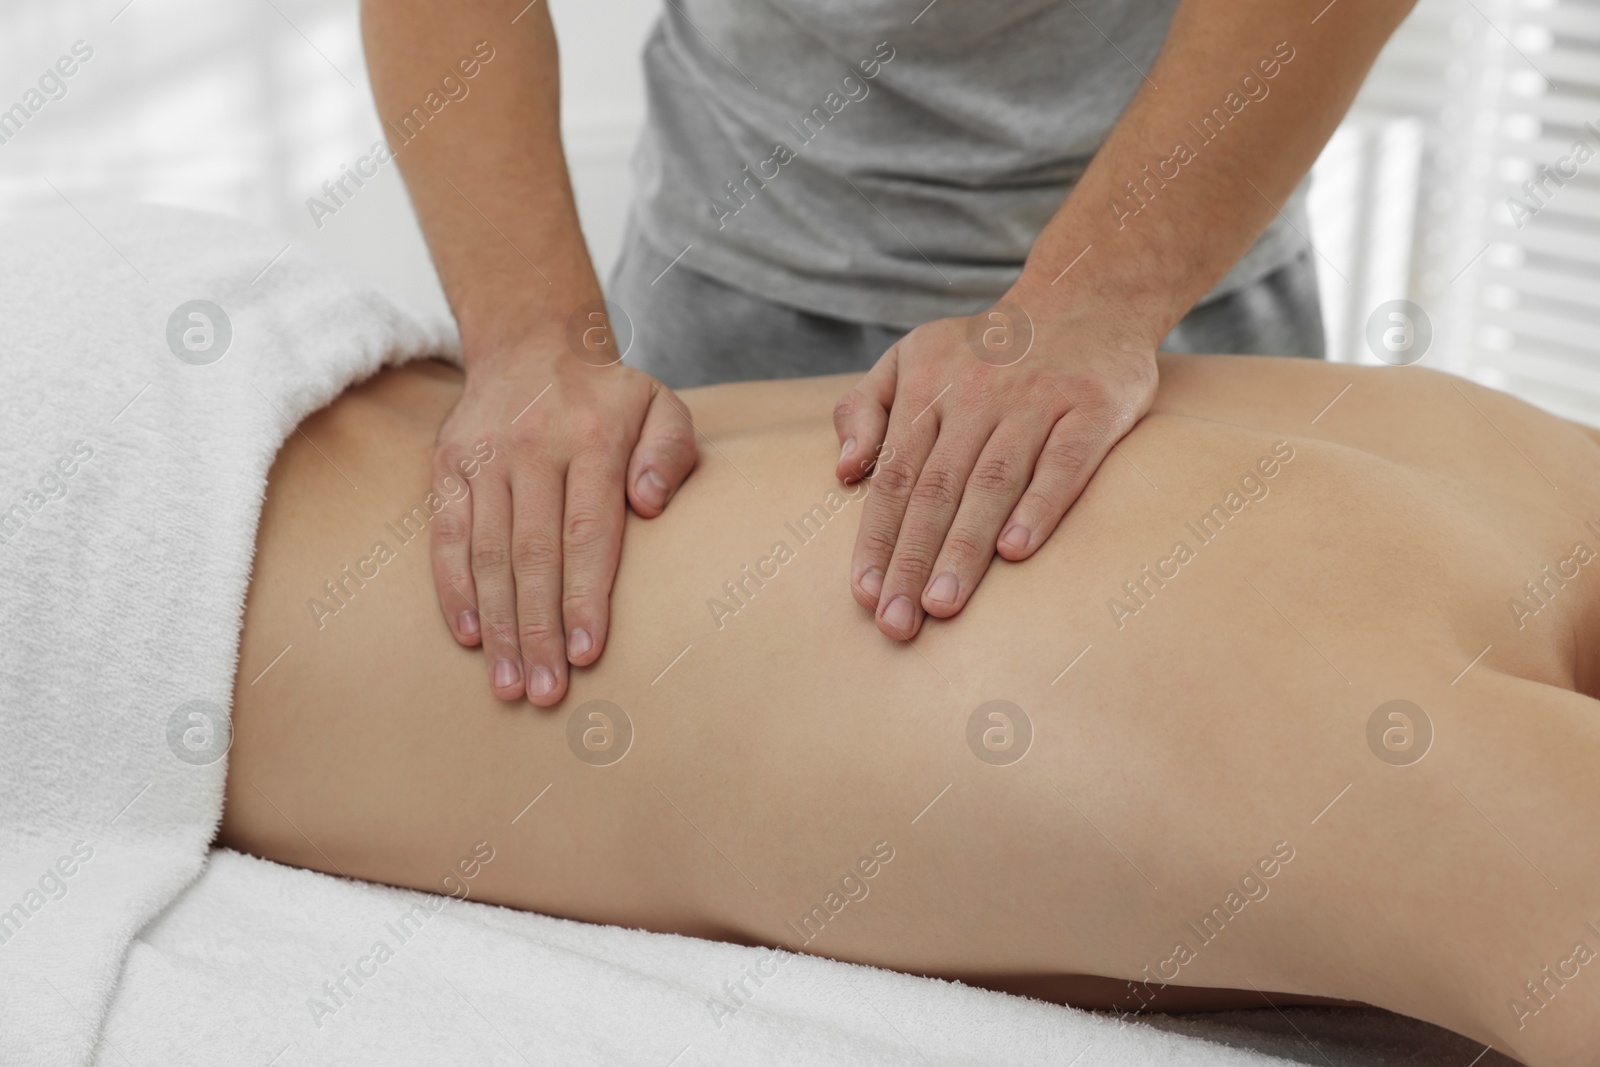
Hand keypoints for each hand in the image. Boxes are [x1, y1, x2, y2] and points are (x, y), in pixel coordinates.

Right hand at [431, 329, 696, 704]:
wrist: (533, 340)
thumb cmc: (610, 397)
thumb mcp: (662, 406)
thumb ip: (670, 453)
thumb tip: (649, 504)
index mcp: (593, 438)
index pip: (587, 532)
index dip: (585, 598)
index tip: (586, 654)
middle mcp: (533, 447)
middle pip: (534, 554)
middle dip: (538, 630)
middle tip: (544, 692)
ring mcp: (484, 455)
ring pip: (487, 553)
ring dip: (497, 624)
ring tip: (508, 682)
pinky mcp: (448, 463)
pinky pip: (446, 534)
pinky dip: (454, 588)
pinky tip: (470, 636)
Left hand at [833, 302, 1157, 639]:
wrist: (1086, 295)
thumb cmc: (984, 348)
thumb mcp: (909, 356)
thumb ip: (864, 408)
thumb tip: (843, 471)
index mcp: (927, 389)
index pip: (894, 476)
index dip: (877, 537)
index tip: (863, 594)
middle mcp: (977, 396)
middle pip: (936, 489)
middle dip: (912, 560)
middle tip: (897, 623)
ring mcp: (1036, 401)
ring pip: (992, 482)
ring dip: (964, 547)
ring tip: (943, 604)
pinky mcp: (1091, 407)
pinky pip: (1063, 462)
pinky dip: (1040, 505)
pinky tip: (1016, 552)